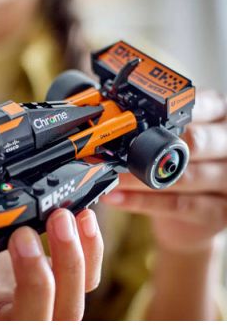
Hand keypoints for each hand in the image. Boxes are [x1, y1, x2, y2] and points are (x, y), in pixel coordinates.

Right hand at [0, 116, 103, 319]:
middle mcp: (4, 320)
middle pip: (27, 318)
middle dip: (31, 274)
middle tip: (23, 232)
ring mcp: (40, 311)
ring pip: (66, 307)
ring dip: (67, 260)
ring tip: (61, 216)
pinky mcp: (66, 294)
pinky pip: (87, 281)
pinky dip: (90, 250)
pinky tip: (83, 217)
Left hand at [102, 90, 226, 253]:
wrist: (193, 218)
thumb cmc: (179, 167)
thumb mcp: (173, 140)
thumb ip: (155, 126)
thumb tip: (108, 112)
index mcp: (220, 119)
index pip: (200, 106)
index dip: (166, 111)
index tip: (130, 116)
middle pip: (197, 141)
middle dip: (154, 146)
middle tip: (117, 148)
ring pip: (183, 176)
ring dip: (139, 177)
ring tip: (109, 174)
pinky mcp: (218, 212)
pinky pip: (177, 205)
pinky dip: (141, 201)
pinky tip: (116, 196)